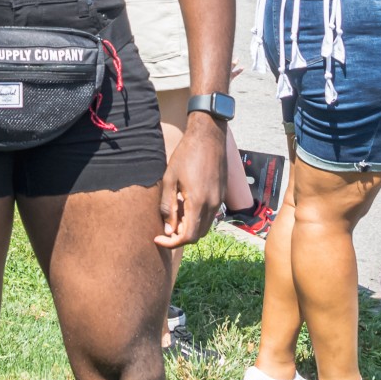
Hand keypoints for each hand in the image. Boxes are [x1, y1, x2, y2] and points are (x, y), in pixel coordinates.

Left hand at [155, 120, 227, 248]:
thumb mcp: (169, 180)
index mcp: (199, 203)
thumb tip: (168, 229)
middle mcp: (212, 205)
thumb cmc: (186, 155)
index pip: (188, 237)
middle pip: (198, 235)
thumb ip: (168, 206)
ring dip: (190, 227)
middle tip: (165, 227)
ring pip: (205, 226)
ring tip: (174, 215)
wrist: (208, 137)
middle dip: (181, 237)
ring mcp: (219, 200)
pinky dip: (197, 218)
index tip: (159, 238)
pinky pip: (210, 215)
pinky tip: (186, 204)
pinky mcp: (222, 194)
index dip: (172, 243)